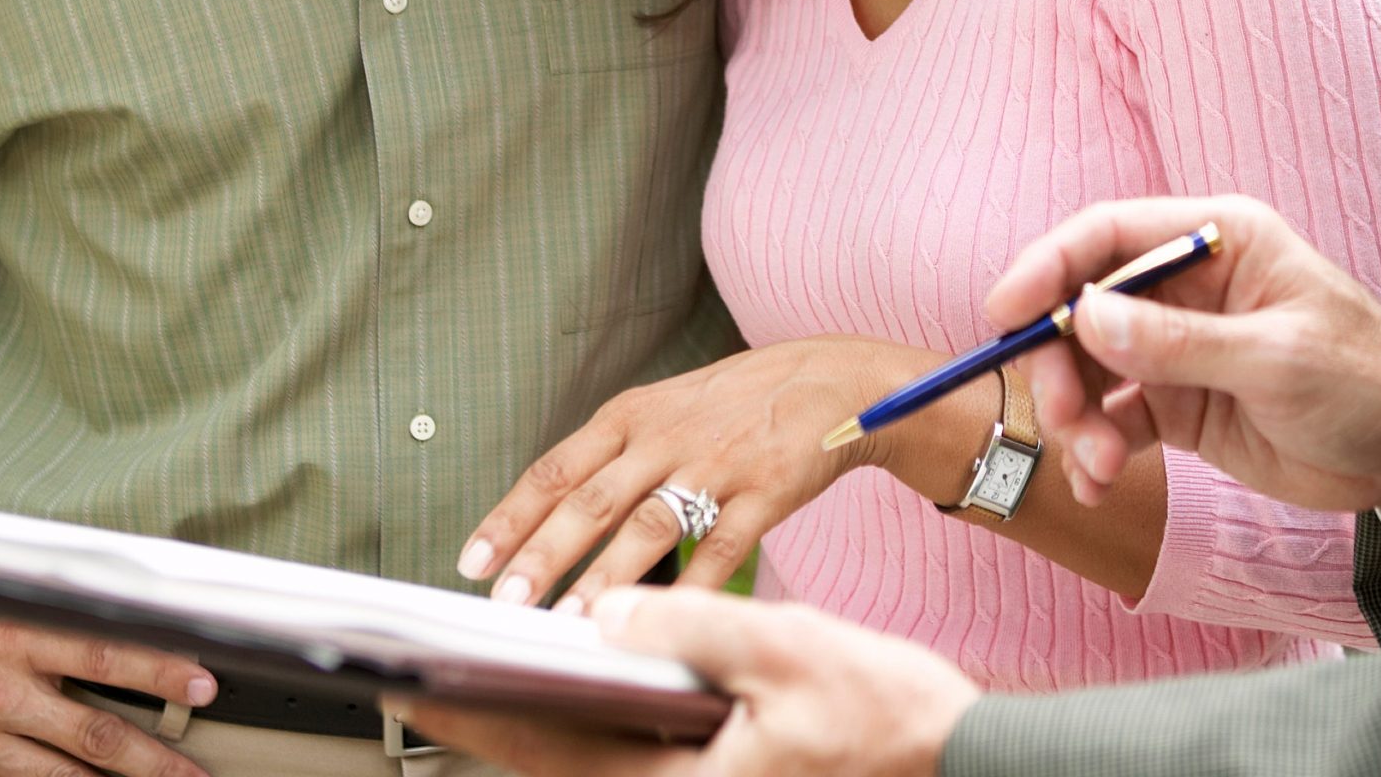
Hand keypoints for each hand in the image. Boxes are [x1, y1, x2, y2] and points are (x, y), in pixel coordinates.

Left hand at [387, 585, 977, 776]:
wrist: (953, 753)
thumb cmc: (879, 705)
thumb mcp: (787, 649)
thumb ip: (690, 630)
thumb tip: (602, 618)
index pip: (553, 755)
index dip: (482, 720)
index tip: (427, 691)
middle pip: (556, 769)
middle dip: (491, 725)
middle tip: (430, 684)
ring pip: (588, 767)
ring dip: (537, 727)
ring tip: (485, 684)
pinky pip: (632, 761)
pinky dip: (590, 731)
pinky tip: (574, 695)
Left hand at [460, 338, 934, 609]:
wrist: (827, 379)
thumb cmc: (734, 405)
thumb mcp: (663, 410)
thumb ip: (609, 459)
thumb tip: (543, 519)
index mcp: (632, 416)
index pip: (555, 469)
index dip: (511, 517)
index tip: (472, 561)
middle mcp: (667, 436)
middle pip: (593, 500)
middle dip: (544, 554)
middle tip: (505, 602)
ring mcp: (717, 464)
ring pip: (651, 527)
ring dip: (607, 579)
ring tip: (572, 623)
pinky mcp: (765, 491)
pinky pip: (723, 549)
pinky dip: (694, 590)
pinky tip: (667, 623)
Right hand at [984, 196, 1380, 514]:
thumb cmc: (1366, 380)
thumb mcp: (1276, 360)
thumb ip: (1180, 344)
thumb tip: (1088, 317)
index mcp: (1216, 241)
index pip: (1109, 235)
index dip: (1049, 267)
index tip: (1004, 313)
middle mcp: (1187, 287)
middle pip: (1084, 306)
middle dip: (1059, 363)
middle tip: (1062, 419)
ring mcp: (1179, 347)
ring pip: (1090, 369)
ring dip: (1077, 416)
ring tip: (1095, 466)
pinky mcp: (1180, 404)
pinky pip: (1115, 420)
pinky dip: (1098, 450)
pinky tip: (1101, 484)